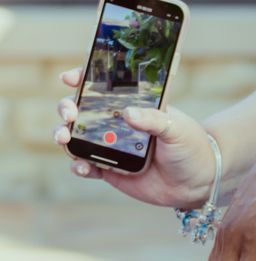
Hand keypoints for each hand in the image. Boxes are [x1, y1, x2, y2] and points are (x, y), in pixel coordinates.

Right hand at [51, 71, 216, 206]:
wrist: (197, 182)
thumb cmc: (190, 146)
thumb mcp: (176, 127)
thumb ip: (153, 120)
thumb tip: (127, 114)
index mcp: (129, 105)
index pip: (101, 86)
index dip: (82, 79)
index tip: (70, 78)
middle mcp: (114, 123)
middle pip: (79, 109)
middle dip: (66, 108)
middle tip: (70, 114)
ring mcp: (108, 146)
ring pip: (75, 137)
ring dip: (63, 135)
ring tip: (64, 138)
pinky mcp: (108, 170)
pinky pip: (85, 166)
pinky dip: (78, 165)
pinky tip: (82, 166)